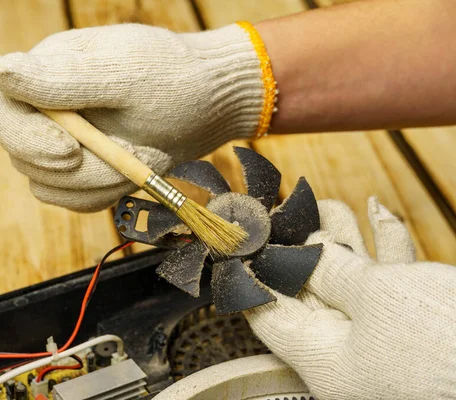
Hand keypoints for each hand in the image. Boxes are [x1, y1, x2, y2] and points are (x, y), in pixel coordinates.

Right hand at [0, 23, 262, 211]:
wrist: (212, 107)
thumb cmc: (174, 80)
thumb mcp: (124, 74)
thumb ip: (62, 78)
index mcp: (46, 70)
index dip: (23, 137)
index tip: (71, 151)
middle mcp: (47, 108)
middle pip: (20, 154)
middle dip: (76, 168)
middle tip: (126, 156)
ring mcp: (64, 142)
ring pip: (49, 185)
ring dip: (101, 181)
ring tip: (145, 154)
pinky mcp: (83, 171)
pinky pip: (74, 199)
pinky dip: (108, 192)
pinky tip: (138, 168)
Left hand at [243, 197, 455, 398]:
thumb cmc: (448, 343)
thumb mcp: (377, 298)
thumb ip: (331, 272)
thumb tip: (303, 252)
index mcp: (324, 360)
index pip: (269, 313)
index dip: (252, 272)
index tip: (244, 238)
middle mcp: (348, 354)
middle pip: (308, 290)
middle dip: (299, 244)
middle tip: (284, 209)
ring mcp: (381, 338)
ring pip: (348, 279)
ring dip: (340, 237)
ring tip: (324, 201)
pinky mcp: (414, 323)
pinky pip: (387, 281)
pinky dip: (382, 245)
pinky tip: (379, 211)